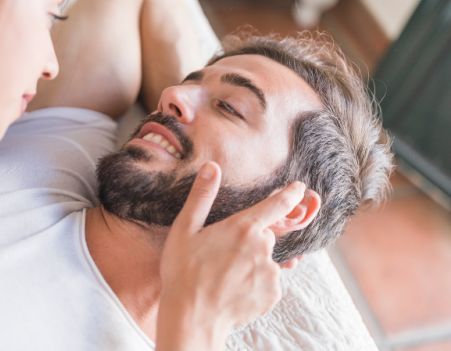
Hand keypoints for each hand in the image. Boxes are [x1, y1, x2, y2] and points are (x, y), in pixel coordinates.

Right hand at [156, 162, 305, 350]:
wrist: (192, 316)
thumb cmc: (183, 271)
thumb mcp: (185, 229)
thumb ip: (201, 197)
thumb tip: (212, 167)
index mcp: (243, 228)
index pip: (276, 205)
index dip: (290, 194)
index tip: (300, 188)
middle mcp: (263, 248)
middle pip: (265, 237)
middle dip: (249, 242)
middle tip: (223, 256)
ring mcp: (270, 273)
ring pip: (266, 262)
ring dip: (252, 265)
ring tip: (225, 277)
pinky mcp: (272, 295)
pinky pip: (267, 284)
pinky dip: (255, 285)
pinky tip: (234, 290)